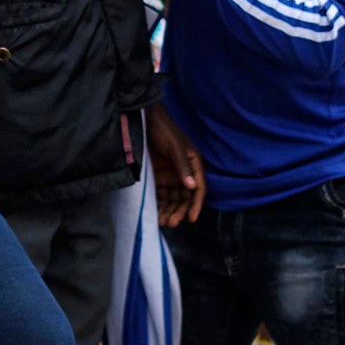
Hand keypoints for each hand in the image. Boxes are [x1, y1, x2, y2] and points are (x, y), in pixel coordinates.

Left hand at [146, 104, 205, 224]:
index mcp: (193, 164)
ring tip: (161, 222)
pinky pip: (161, 194)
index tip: (192, 218)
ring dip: (169, 211)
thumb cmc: (164, 130)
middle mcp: (184, 172)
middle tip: (171, 223)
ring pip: (173, 198)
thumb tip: (192, 187)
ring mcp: (171, 175)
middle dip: (179, 211)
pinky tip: (155, 213)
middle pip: (185, 197)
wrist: (145, 120)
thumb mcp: (175, 147)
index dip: (196, 204)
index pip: (199, 188)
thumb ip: (183, 166)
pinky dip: (159, 204)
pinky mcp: (158, 176)